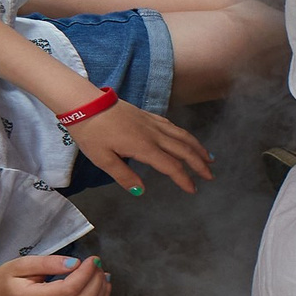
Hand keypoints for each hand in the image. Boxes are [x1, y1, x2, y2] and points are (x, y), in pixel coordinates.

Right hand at [0, 254, 112, 295]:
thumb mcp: (21, 264)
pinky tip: (100, 280)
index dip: (86, 273)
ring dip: (101, 286)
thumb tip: (75, 263)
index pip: (70, 289)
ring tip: (98, 269)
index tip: (92, 258)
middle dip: (97, 279)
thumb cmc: (8, 277)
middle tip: (96, 261)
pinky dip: (101, 294)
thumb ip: (47, 263)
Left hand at [70, 99, 212, 193]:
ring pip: (182, 136)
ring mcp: (152, 123)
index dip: (184, 179)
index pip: (171, 166)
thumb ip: (124, 175)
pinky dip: (184, 135)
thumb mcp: (102, 159)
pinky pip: (172, 126)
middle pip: (184, 150)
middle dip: (199, 163)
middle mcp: (154, 135)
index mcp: (144, 147)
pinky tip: (186, 139)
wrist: (85, 104)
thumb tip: (141, 191)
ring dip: (197, 147)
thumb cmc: (91, 133)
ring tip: (208, 157)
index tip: (193, 189)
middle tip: (210, 175)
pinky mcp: (148, 115)